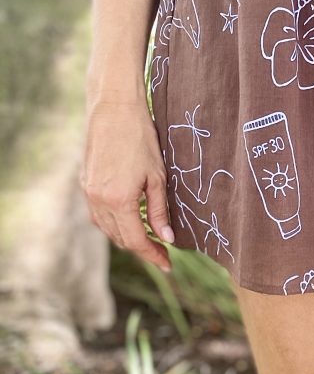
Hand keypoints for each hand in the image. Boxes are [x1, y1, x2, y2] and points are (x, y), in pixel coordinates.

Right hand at [80, 100, 173, 272]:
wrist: (113, 108)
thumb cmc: (141, 138)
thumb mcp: (157, 176)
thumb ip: (159, 210)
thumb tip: (167, 238)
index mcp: (118, 201)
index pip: (136, 241)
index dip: (152, 256)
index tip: (168, 265)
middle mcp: (98, 201)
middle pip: (120, 238)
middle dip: (141, 248)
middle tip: (163, 251)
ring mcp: (87, 193)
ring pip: (106, 228)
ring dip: (127, 236)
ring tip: (149, 237)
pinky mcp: (85, 183)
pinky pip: (98, 214)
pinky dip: (114, 222)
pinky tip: (129, 218)